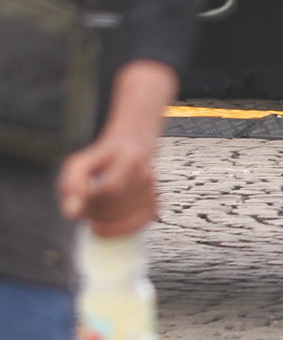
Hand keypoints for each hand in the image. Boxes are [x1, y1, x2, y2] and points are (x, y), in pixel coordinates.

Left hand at [57, 60, 176, 237]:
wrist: (144, 118)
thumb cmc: (108, 140)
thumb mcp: (83, 157)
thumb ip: (73, 181)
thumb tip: (69, 211)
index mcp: (120, 153)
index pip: (103, 190)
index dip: (88, 203)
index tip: (76, 212)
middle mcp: (139, 162)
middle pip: (115, 203)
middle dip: (98, 213)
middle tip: (87, 215)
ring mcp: (151, 172)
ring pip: (133, 210)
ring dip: (115, 220)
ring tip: (102, 219)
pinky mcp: (156, 183)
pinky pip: (150, 213)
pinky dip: (136, 221)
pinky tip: (124, 219)